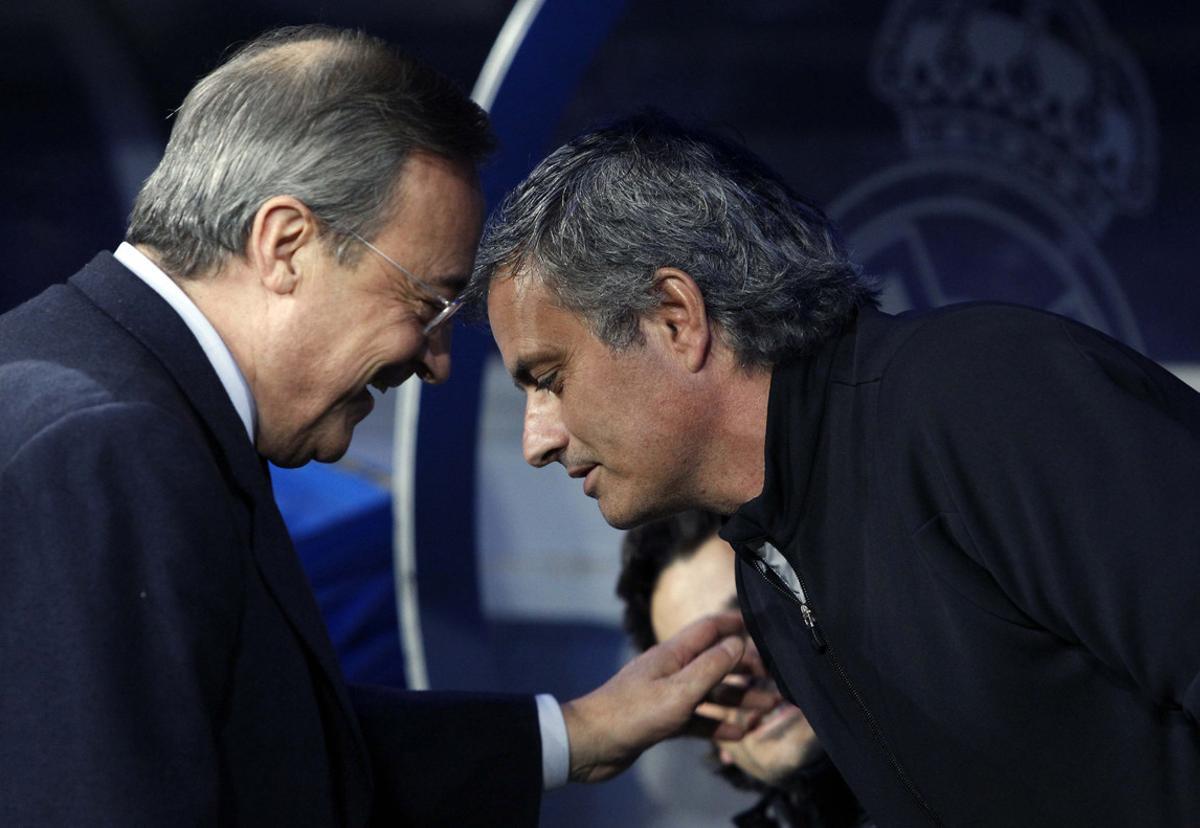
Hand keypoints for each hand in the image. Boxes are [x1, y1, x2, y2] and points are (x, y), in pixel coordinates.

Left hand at [559, 611, 776, 782]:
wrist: (590, 744)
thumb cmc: (632, 713)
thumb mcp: (679, 691)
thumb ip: (711, 667)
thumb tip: (738, 642)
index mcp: (674, 654)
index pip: (710, 629)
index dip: (736, 624)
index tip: (764, 625)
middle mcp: (672, 670)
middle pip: (715, 662)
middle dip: (746, 669)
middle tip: (776, 680)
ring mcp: (666, 695)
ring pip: (710, 693)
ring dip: (738, 699)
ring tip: (766, 710)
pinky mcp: (662, 720)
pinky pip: (697, 719)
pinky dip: (717, 724)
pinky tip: (738, 735)